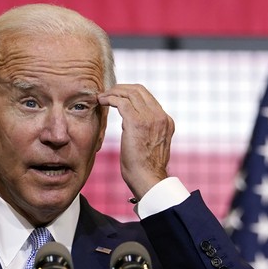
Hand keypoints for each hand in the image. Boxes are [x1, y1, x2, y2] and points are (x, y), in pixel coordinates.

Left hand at [98, 84, 174, 199]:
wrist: (148, 179)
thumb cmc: (144, 169)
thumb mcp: (150, 145)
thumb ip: (144, 131)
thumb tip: (128, 123)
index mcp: (166, 121)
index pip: (148, 98)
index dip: (131, 94)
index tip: (118, 96)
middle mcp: (161, 116)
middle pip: (140, 90)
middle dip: (121, 88)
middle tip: (107, 93)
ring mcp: (150, 118)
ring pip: (131, 93)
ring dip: (113, 92)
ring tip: (102, 96)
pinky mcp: (137, 122)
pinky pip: (121, 101)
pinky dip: (110, 98)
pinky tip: (101, 101)